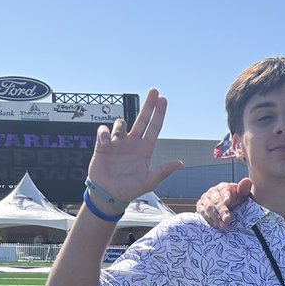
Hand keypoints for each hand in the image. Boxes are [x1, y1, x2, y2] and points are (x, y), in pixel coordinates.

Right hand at [87, 89, 182, 203]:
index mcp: (145, 149)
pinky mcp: (103, 145)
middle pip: (142, 119)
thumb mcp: (149, 181)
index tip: (163, 99)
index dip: (159, 114)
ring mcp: (119, 143)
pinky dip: (105, 134)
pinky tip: (106, 144)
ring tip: (116, 142)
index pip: (154, 127)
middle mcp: (133, 142)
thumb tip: (181, 164)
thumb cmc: (130, 189)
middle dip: (148, 105)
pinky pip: (103, 130)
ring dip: (119, 128)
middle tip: (154, 90)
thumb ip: (163, 171)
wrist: (108, 195)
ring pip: (121, 123)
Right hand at [196, 179, 252, 230]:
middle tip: (227, 219)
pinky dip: (209, 220)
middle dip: (221, 211)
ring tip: (223, 226)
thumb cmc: (237, 201)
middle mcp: (213, 192)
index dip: (226, 196)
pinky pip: (202, 214)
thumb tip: (247, 181)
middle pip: (216, 201)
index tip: (227, 202)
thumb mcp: (243, 195)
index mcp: (224, 187)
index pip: (224, 191)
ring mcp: (205, 200)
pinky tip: (216, 226)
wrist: (230, 208)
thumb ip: (244, 189)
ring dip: (215, 218)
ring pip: (208, 208)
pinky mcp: (201, 207)